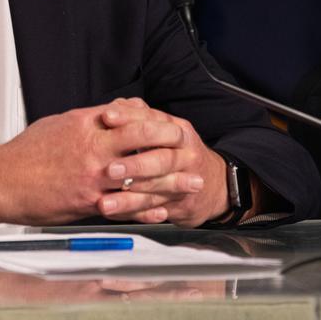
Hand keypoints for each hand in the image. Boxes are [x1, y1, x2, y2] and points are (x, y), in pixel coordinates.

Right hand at [0, 98, 227, 230]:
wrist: (3, 181)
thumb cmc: (27, 153)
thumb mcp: (60, 124)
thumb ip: (91, 120)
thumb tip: (115, 113)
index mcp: (87, 126)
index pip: (132, 119)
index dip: (158, 123)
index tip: (175, 127)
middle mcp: (94, 150)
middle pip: (144, 145)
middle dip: (173, 149)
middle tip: (194, 152)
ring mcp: (93, 179)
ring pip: (141, 179)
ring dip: (171, 182)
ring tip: (191, 184)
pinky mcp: (88, 204)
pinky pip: (125, 207)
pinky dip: (147, 209)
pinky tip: (163, 211)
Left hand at [95, 97, 228, 225]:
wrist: (214, 185)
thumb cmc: (178, 152)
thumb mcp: (165, 129)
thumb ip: (140, 117)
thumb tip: (115, 104)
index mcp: (178, 130)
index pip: (153, 120)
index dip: (128, 118)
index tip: (106, 117)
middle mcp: (185, 154)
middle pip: (162, 159)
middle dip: (134, 165)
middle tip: (109, 170)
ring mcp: (187, 181)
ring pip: (159, 189)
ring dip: (131, 197)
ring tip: (106, 202)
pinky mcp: (182, 204)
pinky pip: (157, 210)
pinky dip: (136, 214)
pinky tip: (118, 214)